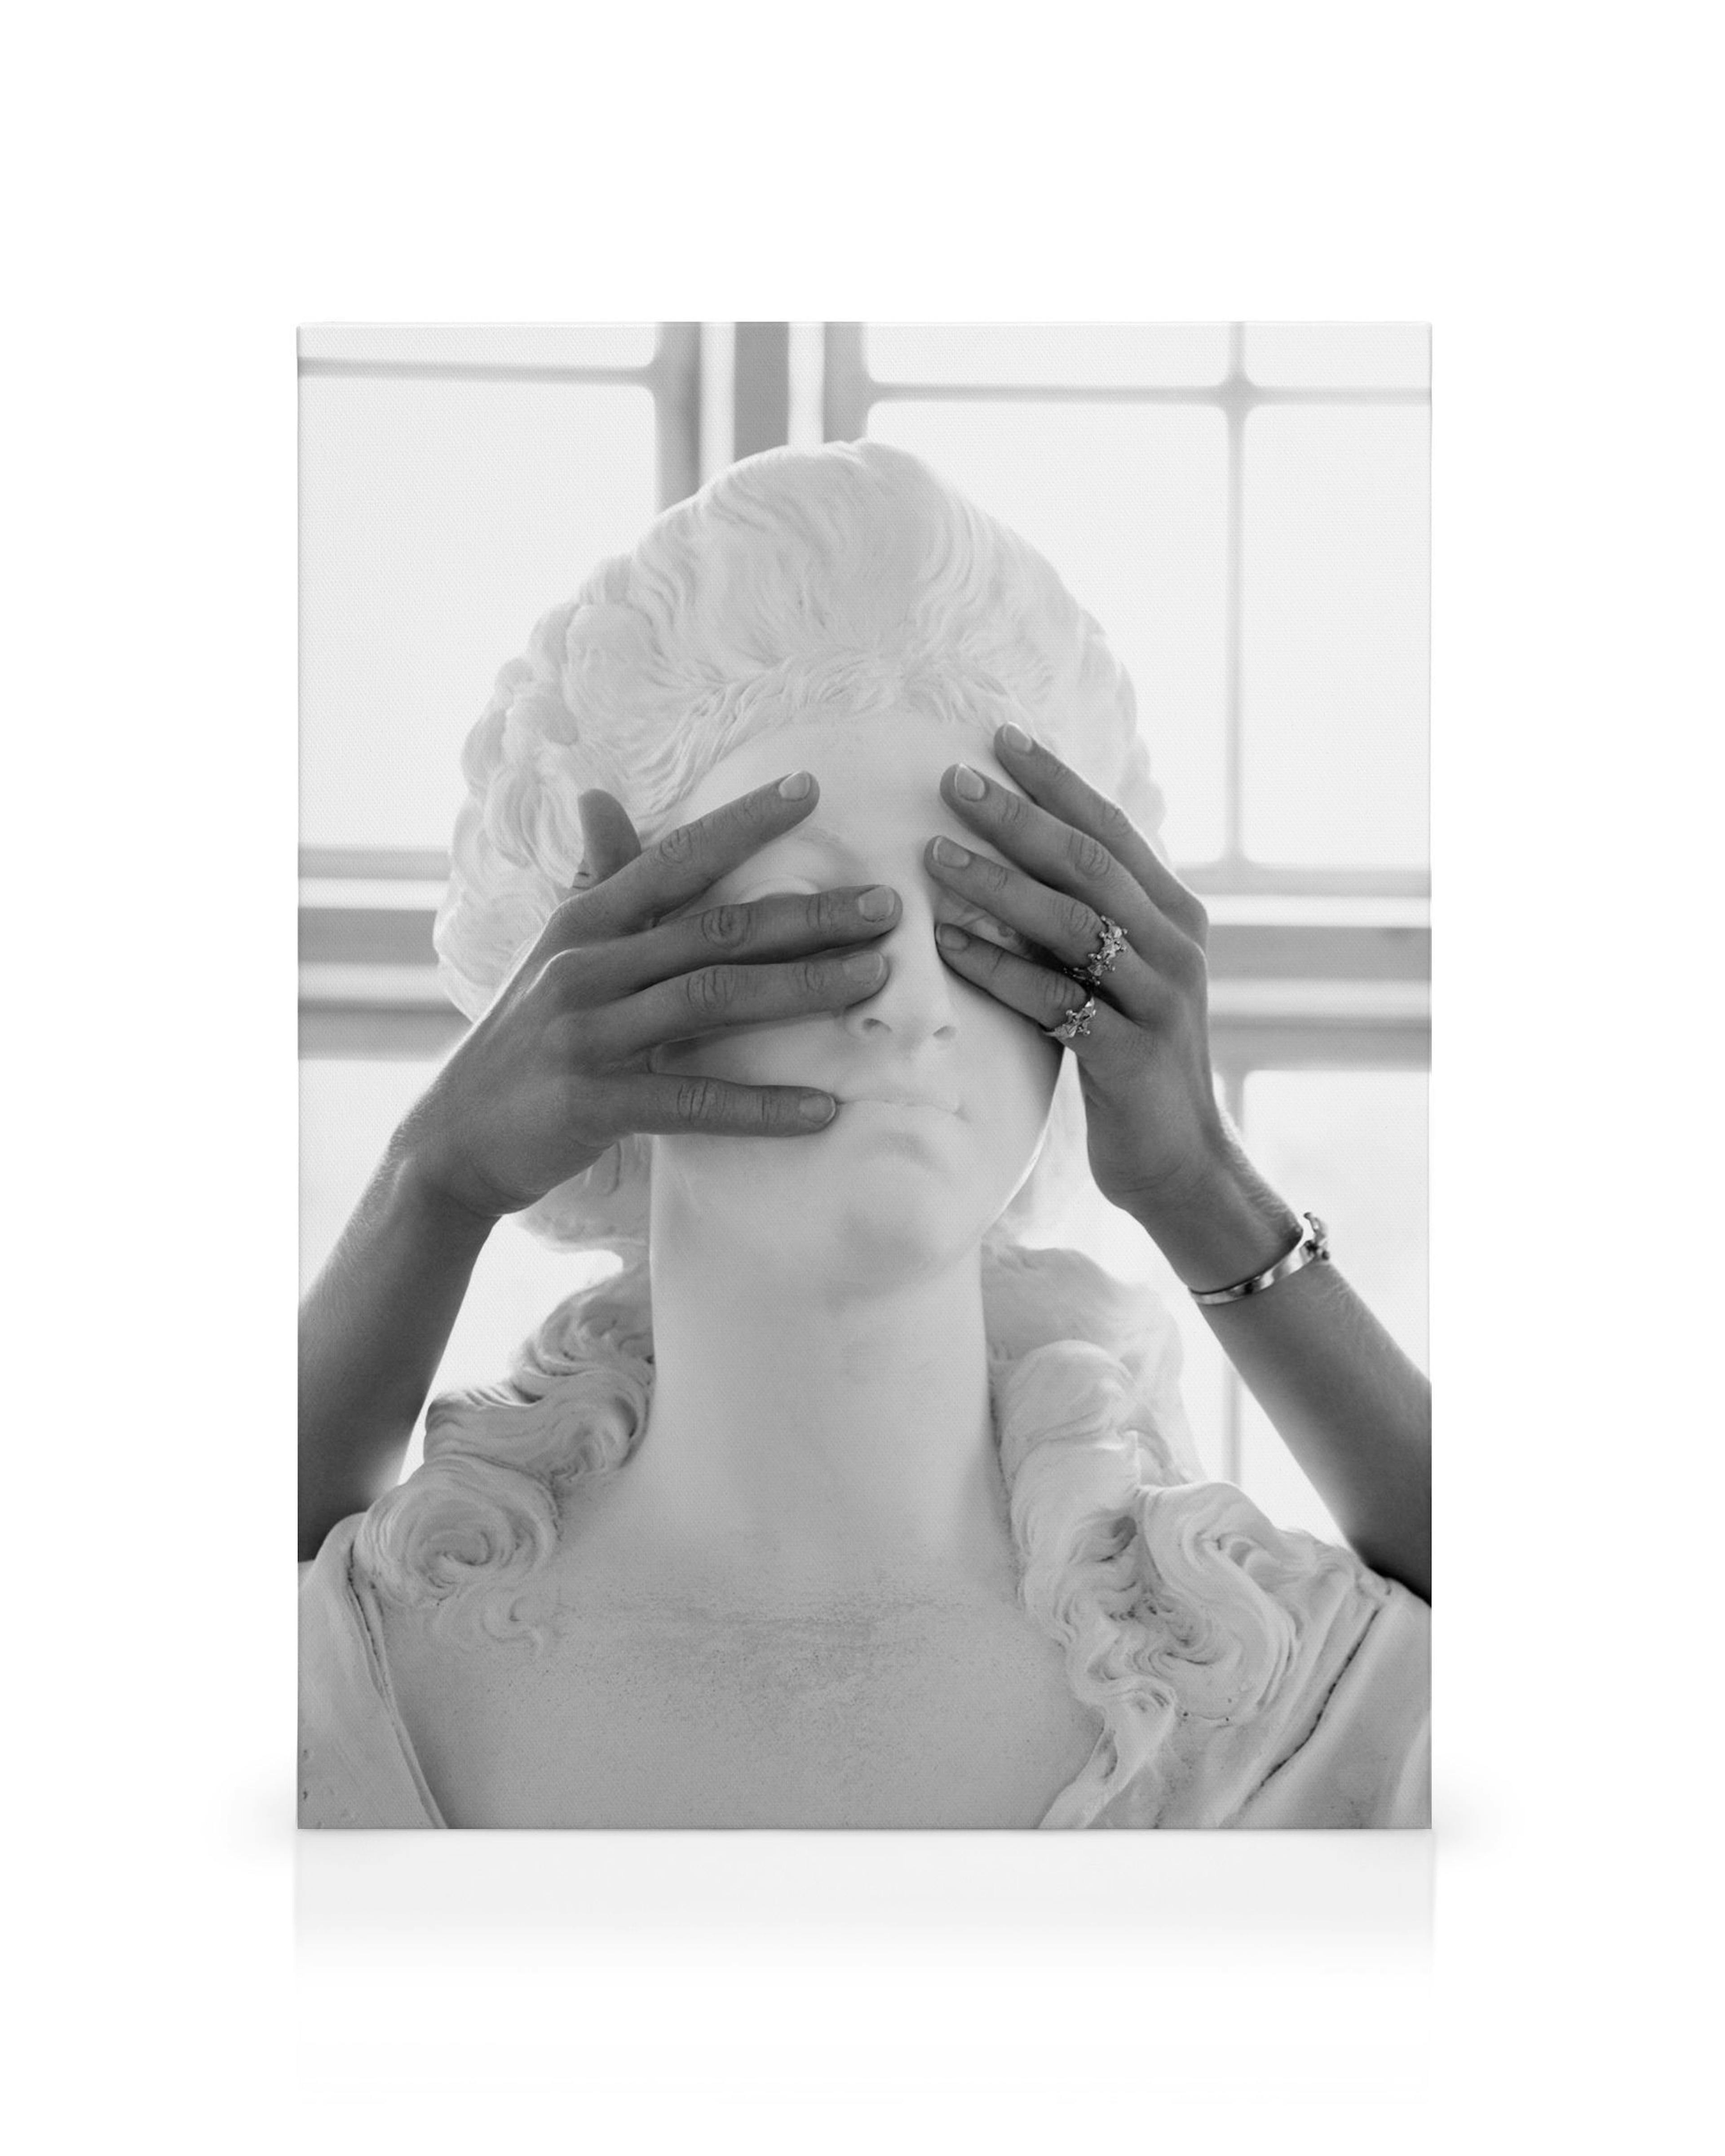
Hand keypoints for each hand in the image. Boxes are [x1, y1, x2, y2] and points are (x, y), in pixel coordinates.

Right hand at [393, 772, 899, 1220]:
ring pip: (714, 1000)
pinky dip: (761, 1106)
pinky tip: (823, 1108)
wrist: (455, 1140)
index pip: (674, 860)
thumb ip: (593, 879)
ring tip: (874, 981)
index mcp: (581, 923)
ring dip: (803, 989)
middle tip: (888, 908)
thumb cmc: (523, 1038)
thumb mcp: (554, 950)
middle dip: (808, 916)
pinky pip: (692, 1100)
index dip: (741, 823)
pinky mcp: (592, 1104)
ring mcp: (587, 1034)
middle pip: (715, 930)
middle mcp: (584, 966)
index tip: (810, 789)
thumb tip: (598, 796)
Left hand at [925, 724, 1231, 1231]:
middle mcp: (1177, 946)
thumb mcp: (1118, 979)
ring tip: (936, 855)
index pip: (1112, 829)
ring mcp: (1159, 1000)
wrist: (1180, 1163)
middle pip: (1090, 863)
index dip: (1056, 782)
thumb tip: (1009, 855)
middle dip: (1018, 817)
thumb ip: (1086, 921)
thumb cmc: (1131, 1062)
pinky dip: (1000, 969)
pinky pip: (1056, 999)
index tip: (999, 739)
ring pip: (1073, 923)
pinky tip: (950, 945)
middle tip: (951, 781)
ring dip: (999, 885)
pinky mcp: (1131, 1055)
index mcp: (1175, 916)